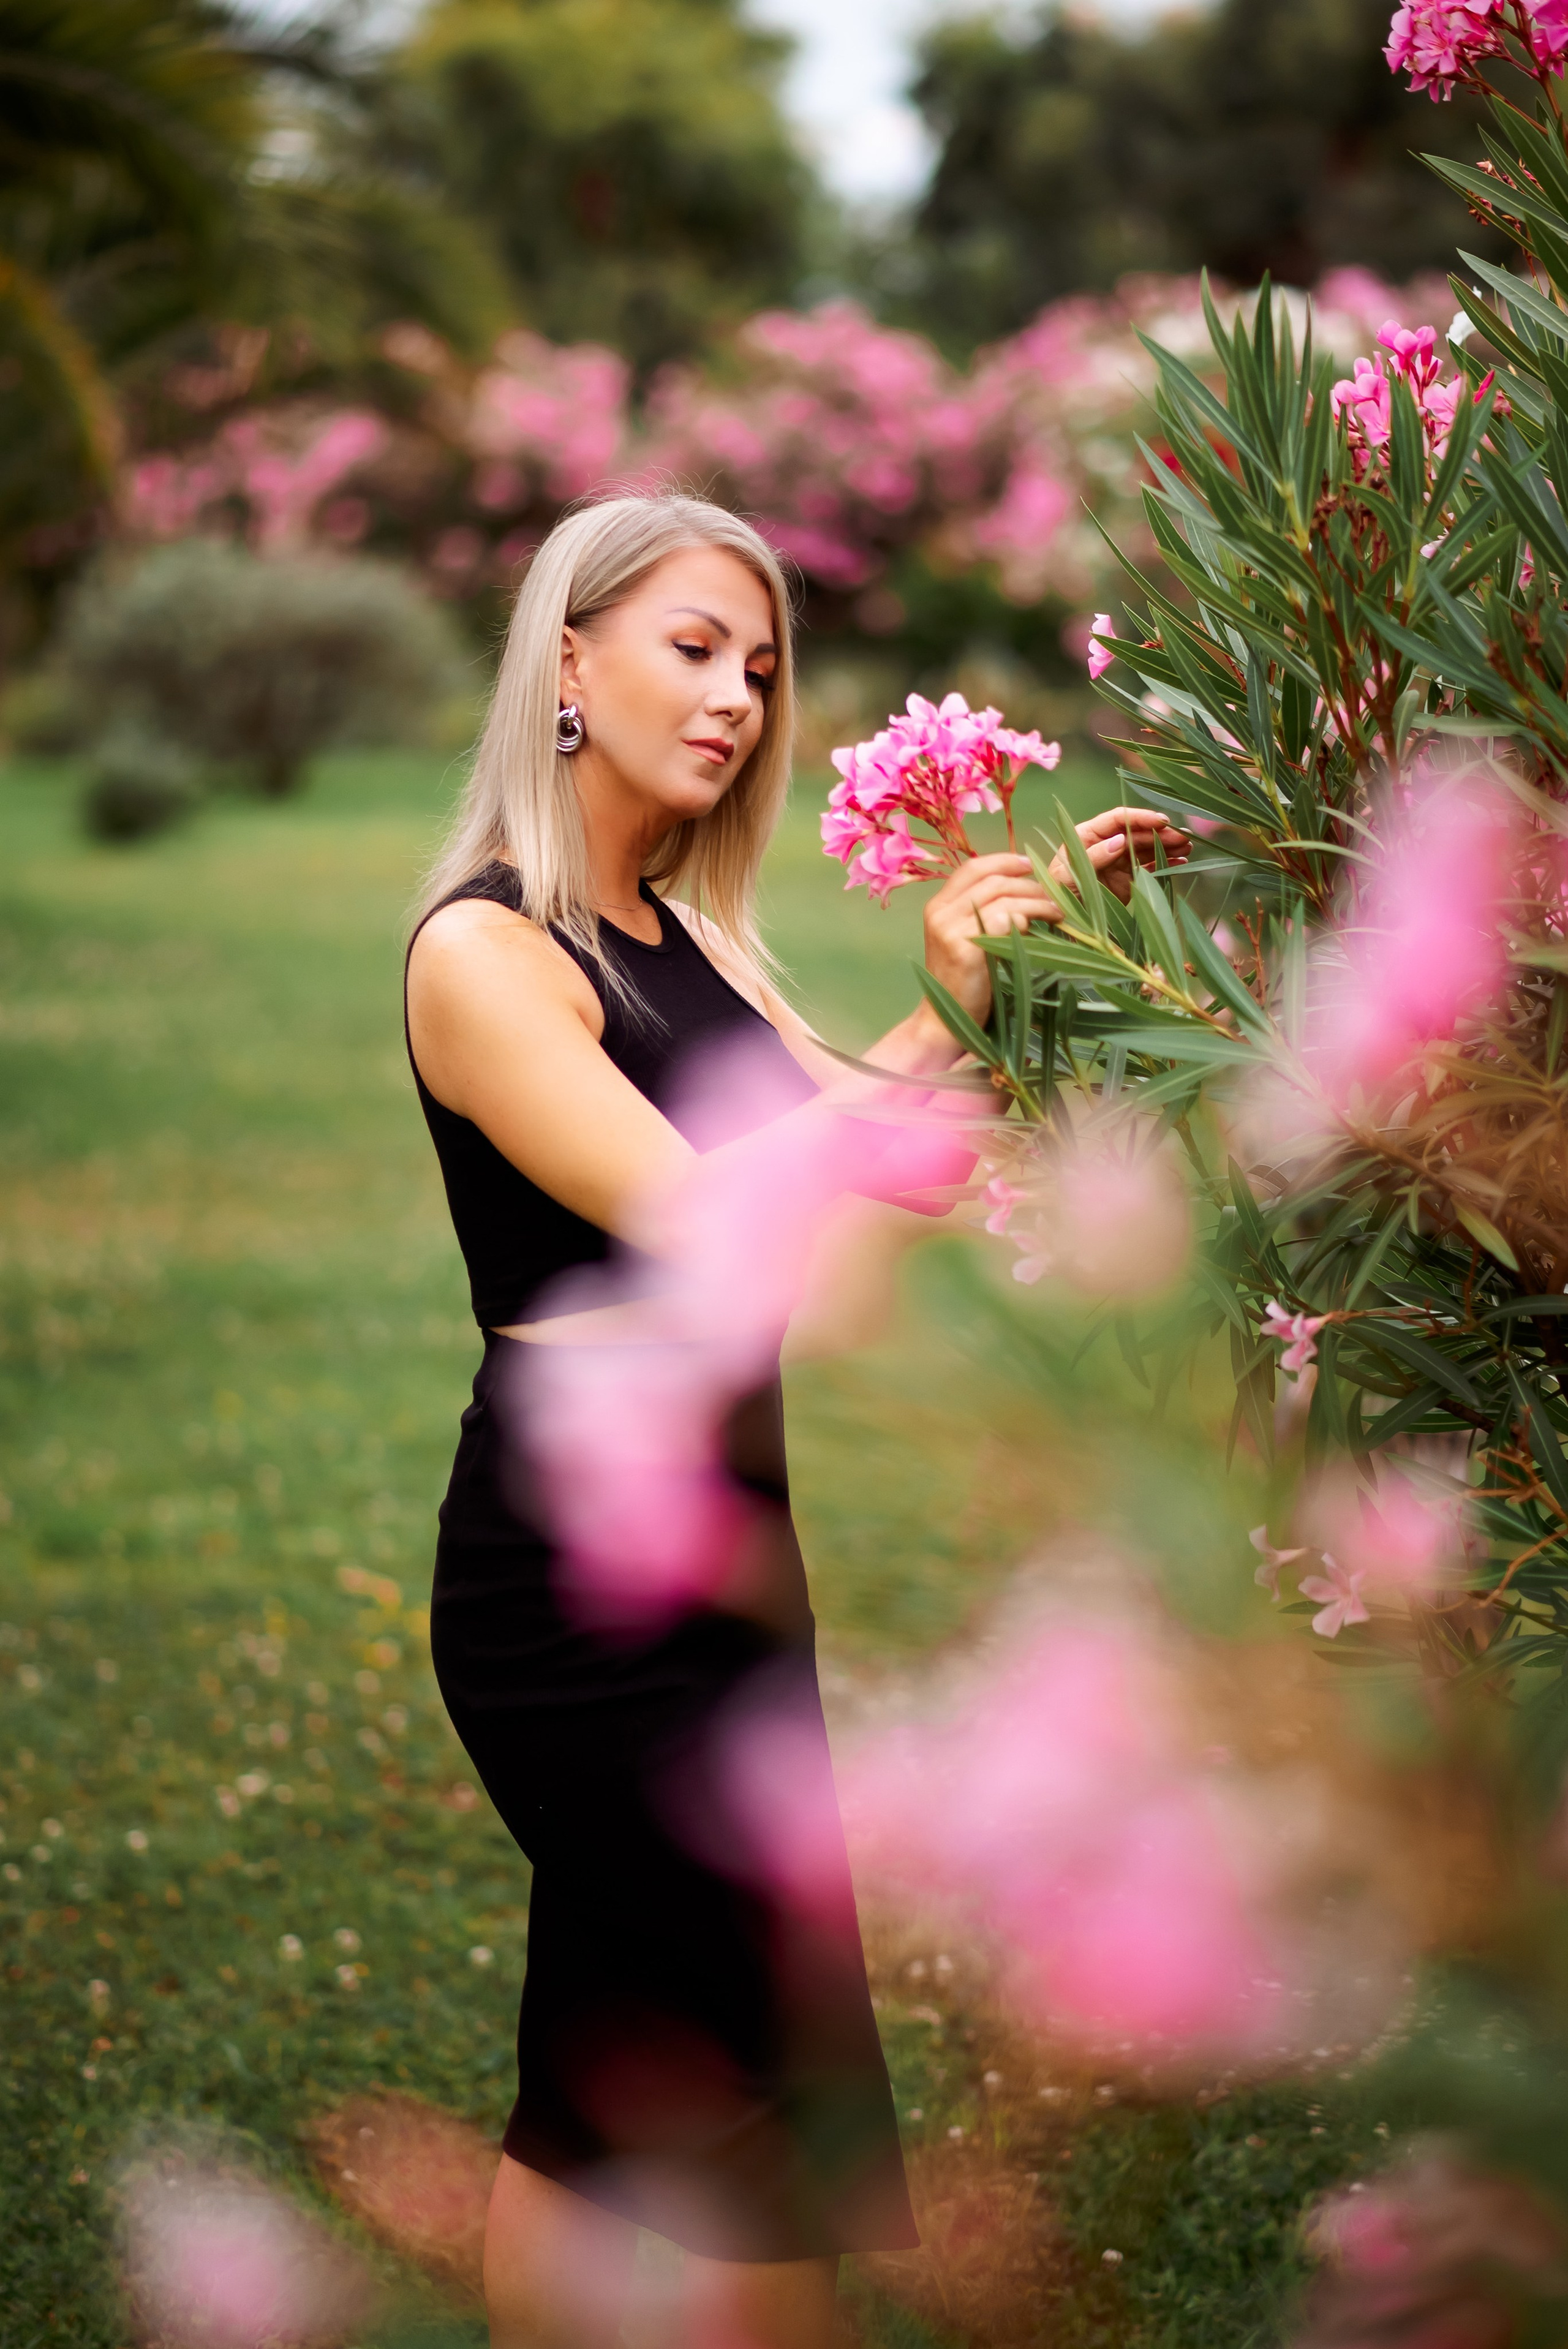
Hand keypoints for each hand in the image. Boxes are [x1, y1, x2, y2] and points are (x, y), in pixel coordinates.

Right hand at [922, 852, 1063, 1028]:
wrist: (944, 1021)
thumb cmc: (964, 981)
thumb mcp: (969, 939)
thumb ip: (984, 913)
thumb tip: (1026, 890)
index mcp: (938, 906)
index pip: (972, 867)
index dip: (1004, 861)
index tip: (1029, 865)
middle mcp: (940, 912)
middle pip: (992, 880)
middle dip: (1029, 885)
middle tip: (1054, 897)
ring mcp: (949, 929)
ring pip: (1002, 897)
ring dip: (1036, 901)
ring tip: (1055, 913)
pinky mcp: (964, 948)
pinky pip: (1003, 919)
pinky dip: (1024, 919)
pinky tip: (1034, 929)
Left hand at [1047, 806, 1189, 904]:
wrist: (1059, 918)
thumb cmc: (1057, 892)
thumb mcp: (1069, 874)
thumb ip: (1095, 857)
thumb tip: (1120, 841)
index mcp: (1088, 835)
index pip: (1118, 819)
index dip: (1141, 817)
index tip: (1161, 821)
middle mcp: (1106, 844)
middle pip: (1138, 833)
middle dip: (1161, 834)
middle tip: (1183, 838)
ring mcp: (1119, 861)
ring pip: (1147, 848)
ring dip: (1168, 846)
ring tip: (1187, 847)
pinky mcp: (1128, 878)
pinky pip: (1150, 867)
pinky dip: (1166, 864)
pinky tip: (1181, 862)